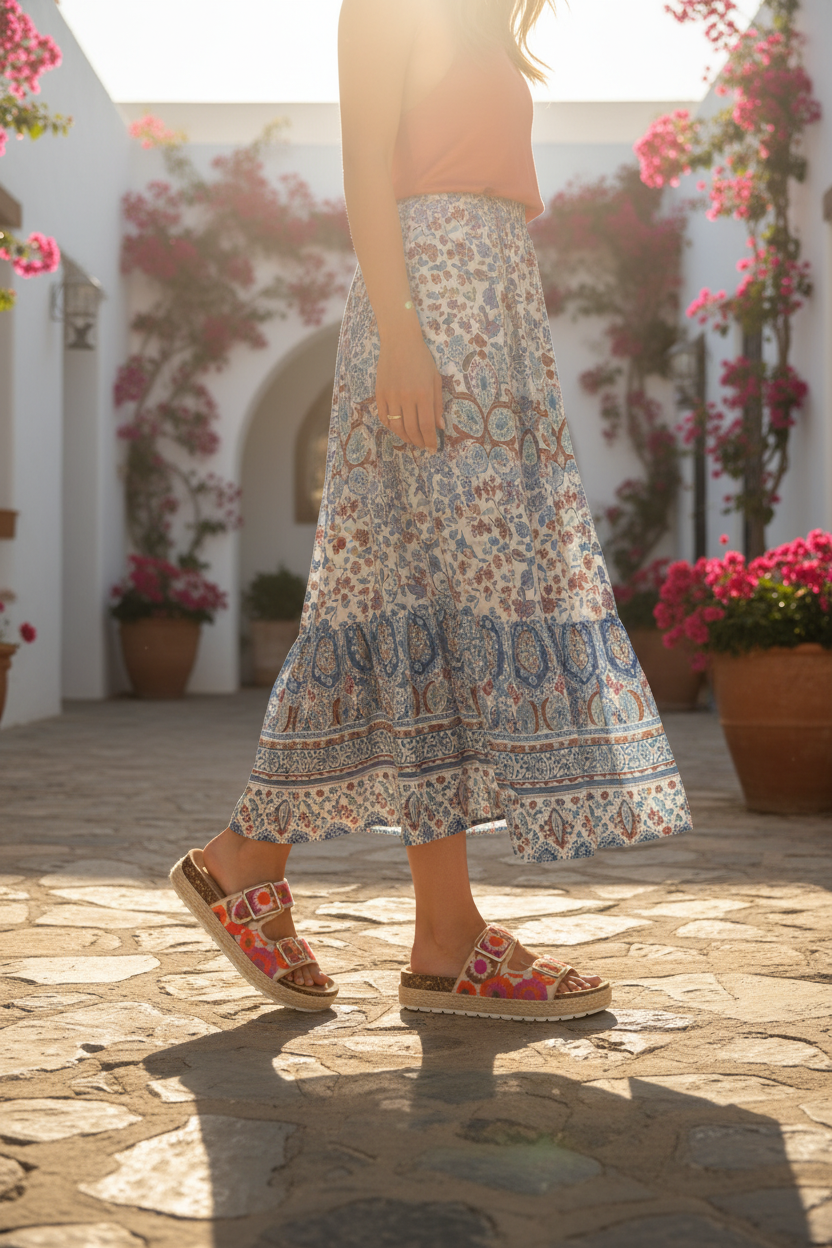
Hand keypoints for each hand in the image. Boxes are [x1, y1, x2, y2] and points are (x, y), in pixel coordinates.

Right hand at [375, 328, 444, 452]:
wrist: (400, 342)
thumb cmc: (422, 359)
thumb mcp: (435, 379)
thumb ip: (437, 404)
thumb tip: (439, 427)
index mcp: (423, 394)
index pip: (427, 426)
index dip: (430, 440)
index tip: (433, 448)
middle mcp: (406, 397)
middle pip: (411, 429)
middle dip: (418, 441)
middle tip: (423, 445)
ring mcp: (391, 396)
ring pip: (396, 427)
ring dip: (405, 437)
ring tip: (412, 439)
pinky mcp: (379, 394)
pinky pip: (384, 417)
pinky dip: (391, 427)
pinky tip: (398, 428)